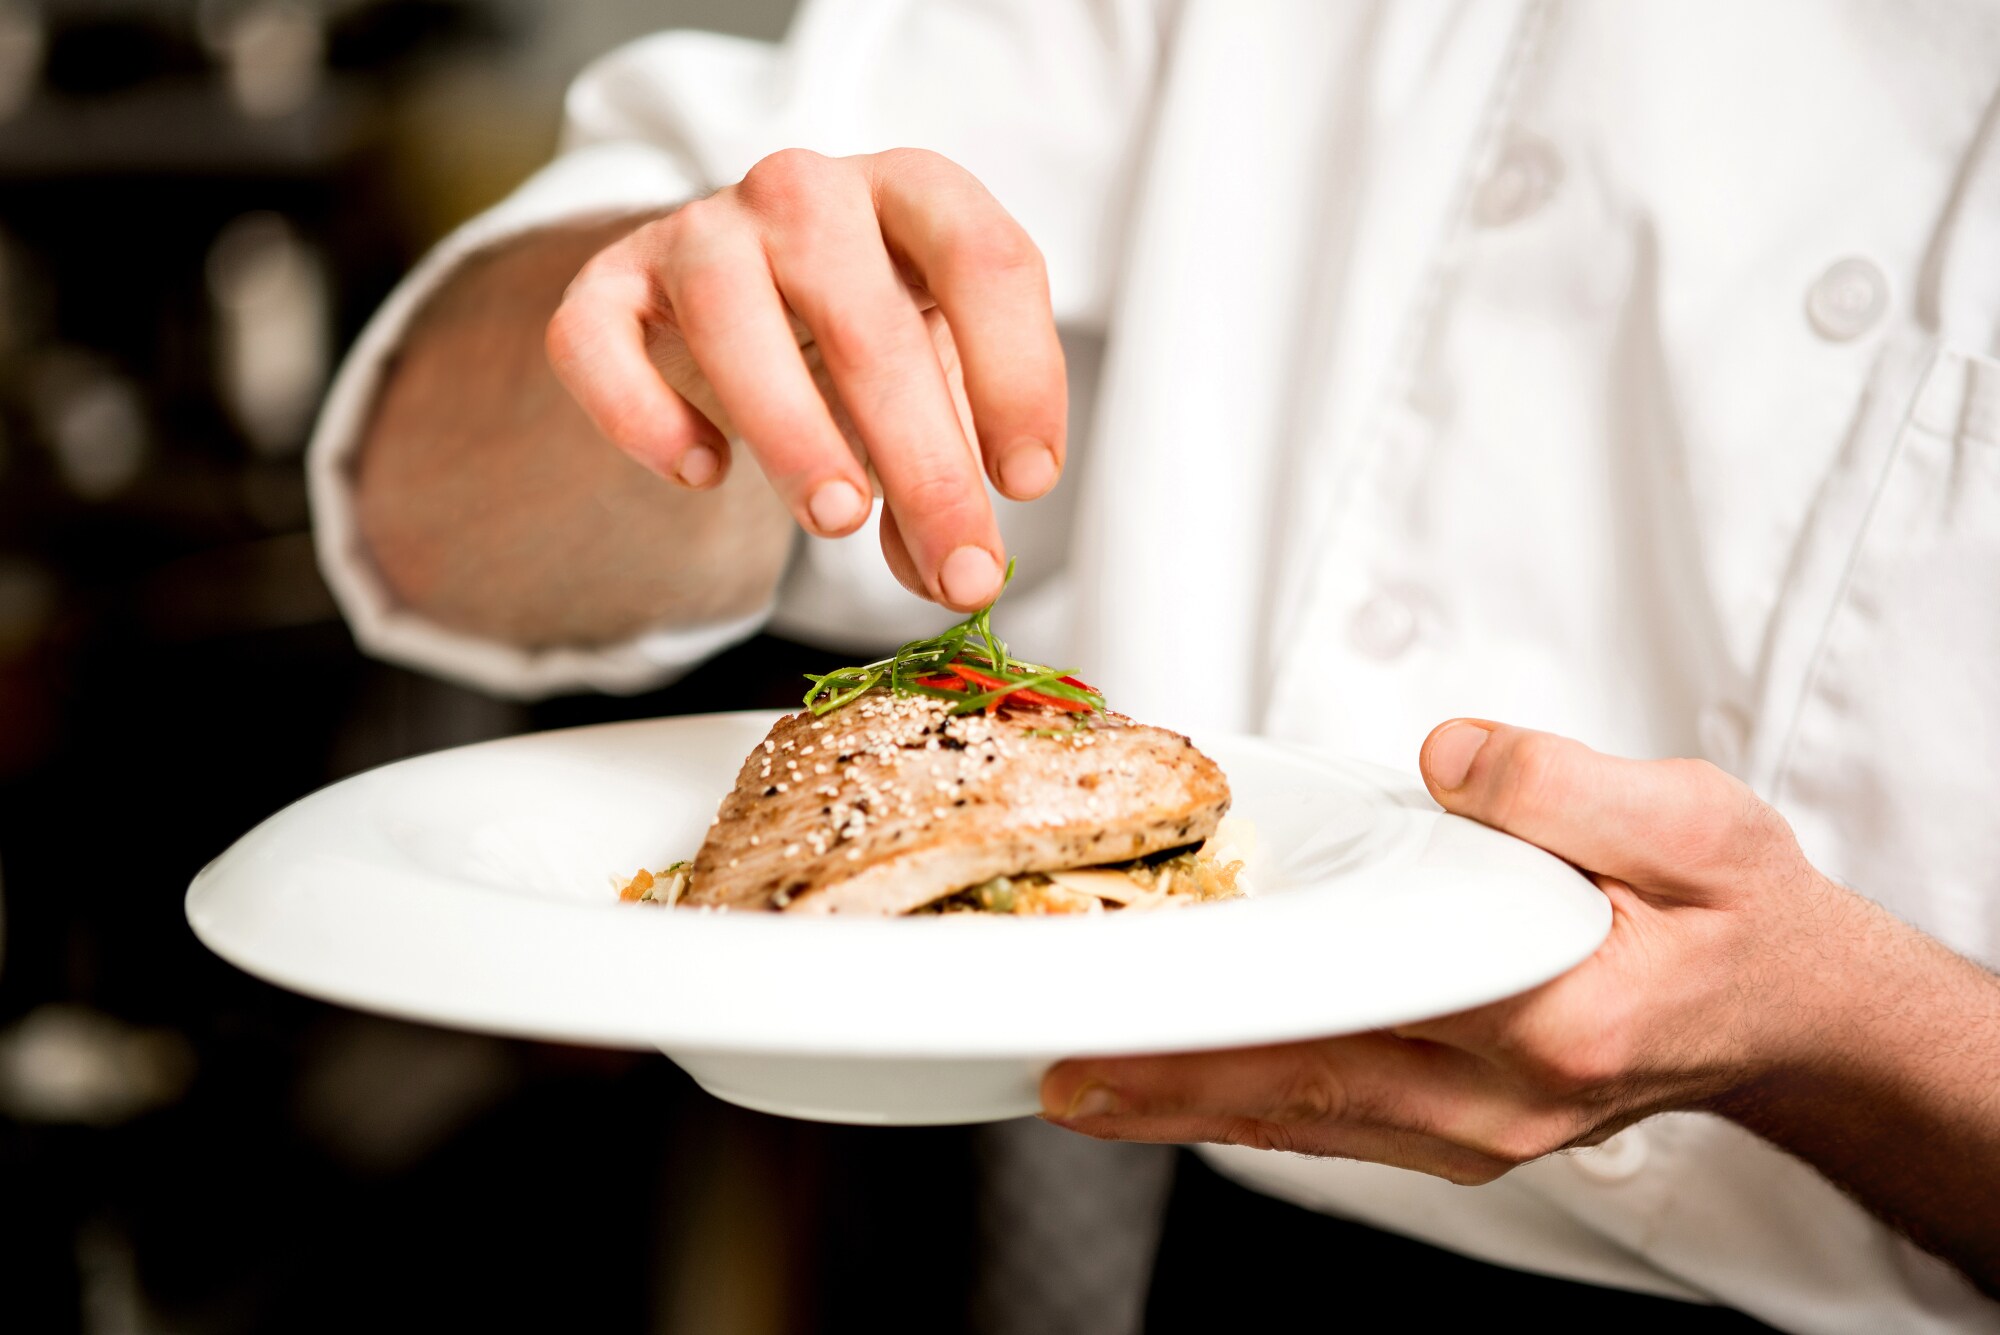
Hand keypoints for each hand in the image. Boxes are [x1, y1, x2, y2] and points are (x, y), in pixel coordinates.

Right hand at [545, 148, 1066, 611]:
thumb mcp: (940, 390)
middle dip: (924, 464)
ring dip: (793, 432)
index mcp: (917, 193)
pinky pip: (600, 341)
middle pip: (868, 323)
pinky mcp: (611, 283)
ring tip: (839, 521)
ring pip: (731, 315)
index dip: (1019, 376)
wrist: (749, 295)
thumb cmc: (866, 342)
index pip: (986, 262)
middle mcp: (809, 193)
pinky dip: (643, 413)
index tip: (1026, 483)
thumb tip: (951, 581)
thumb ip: (955, 476)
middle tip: (957, 566)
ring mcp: (701, 230)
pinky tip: (701, 470)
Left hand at [1040, 720, 1854, 1182]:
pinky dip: (1252, 1106)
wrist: (1787, 1011)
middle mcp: (1505, 1100)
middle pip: (1310, 1091)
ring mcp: (1482, 1132)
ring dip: (1194, 1106)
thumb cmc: (1737, 917)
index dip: (1246, 1016)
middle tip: (1064, 1070)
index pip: (1366, 1013)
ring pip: (1311, 1122)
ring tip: (1086, 1085)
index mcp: (1555, 1019)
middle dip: (1179, 1084)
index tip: (1145, 1011)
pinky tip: (1181, 1087)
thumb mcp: (1694, 822)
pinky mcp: (1465, 1129)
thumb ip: (1565, 787)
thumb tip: (1449, 759)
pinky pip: (1337, 1122)